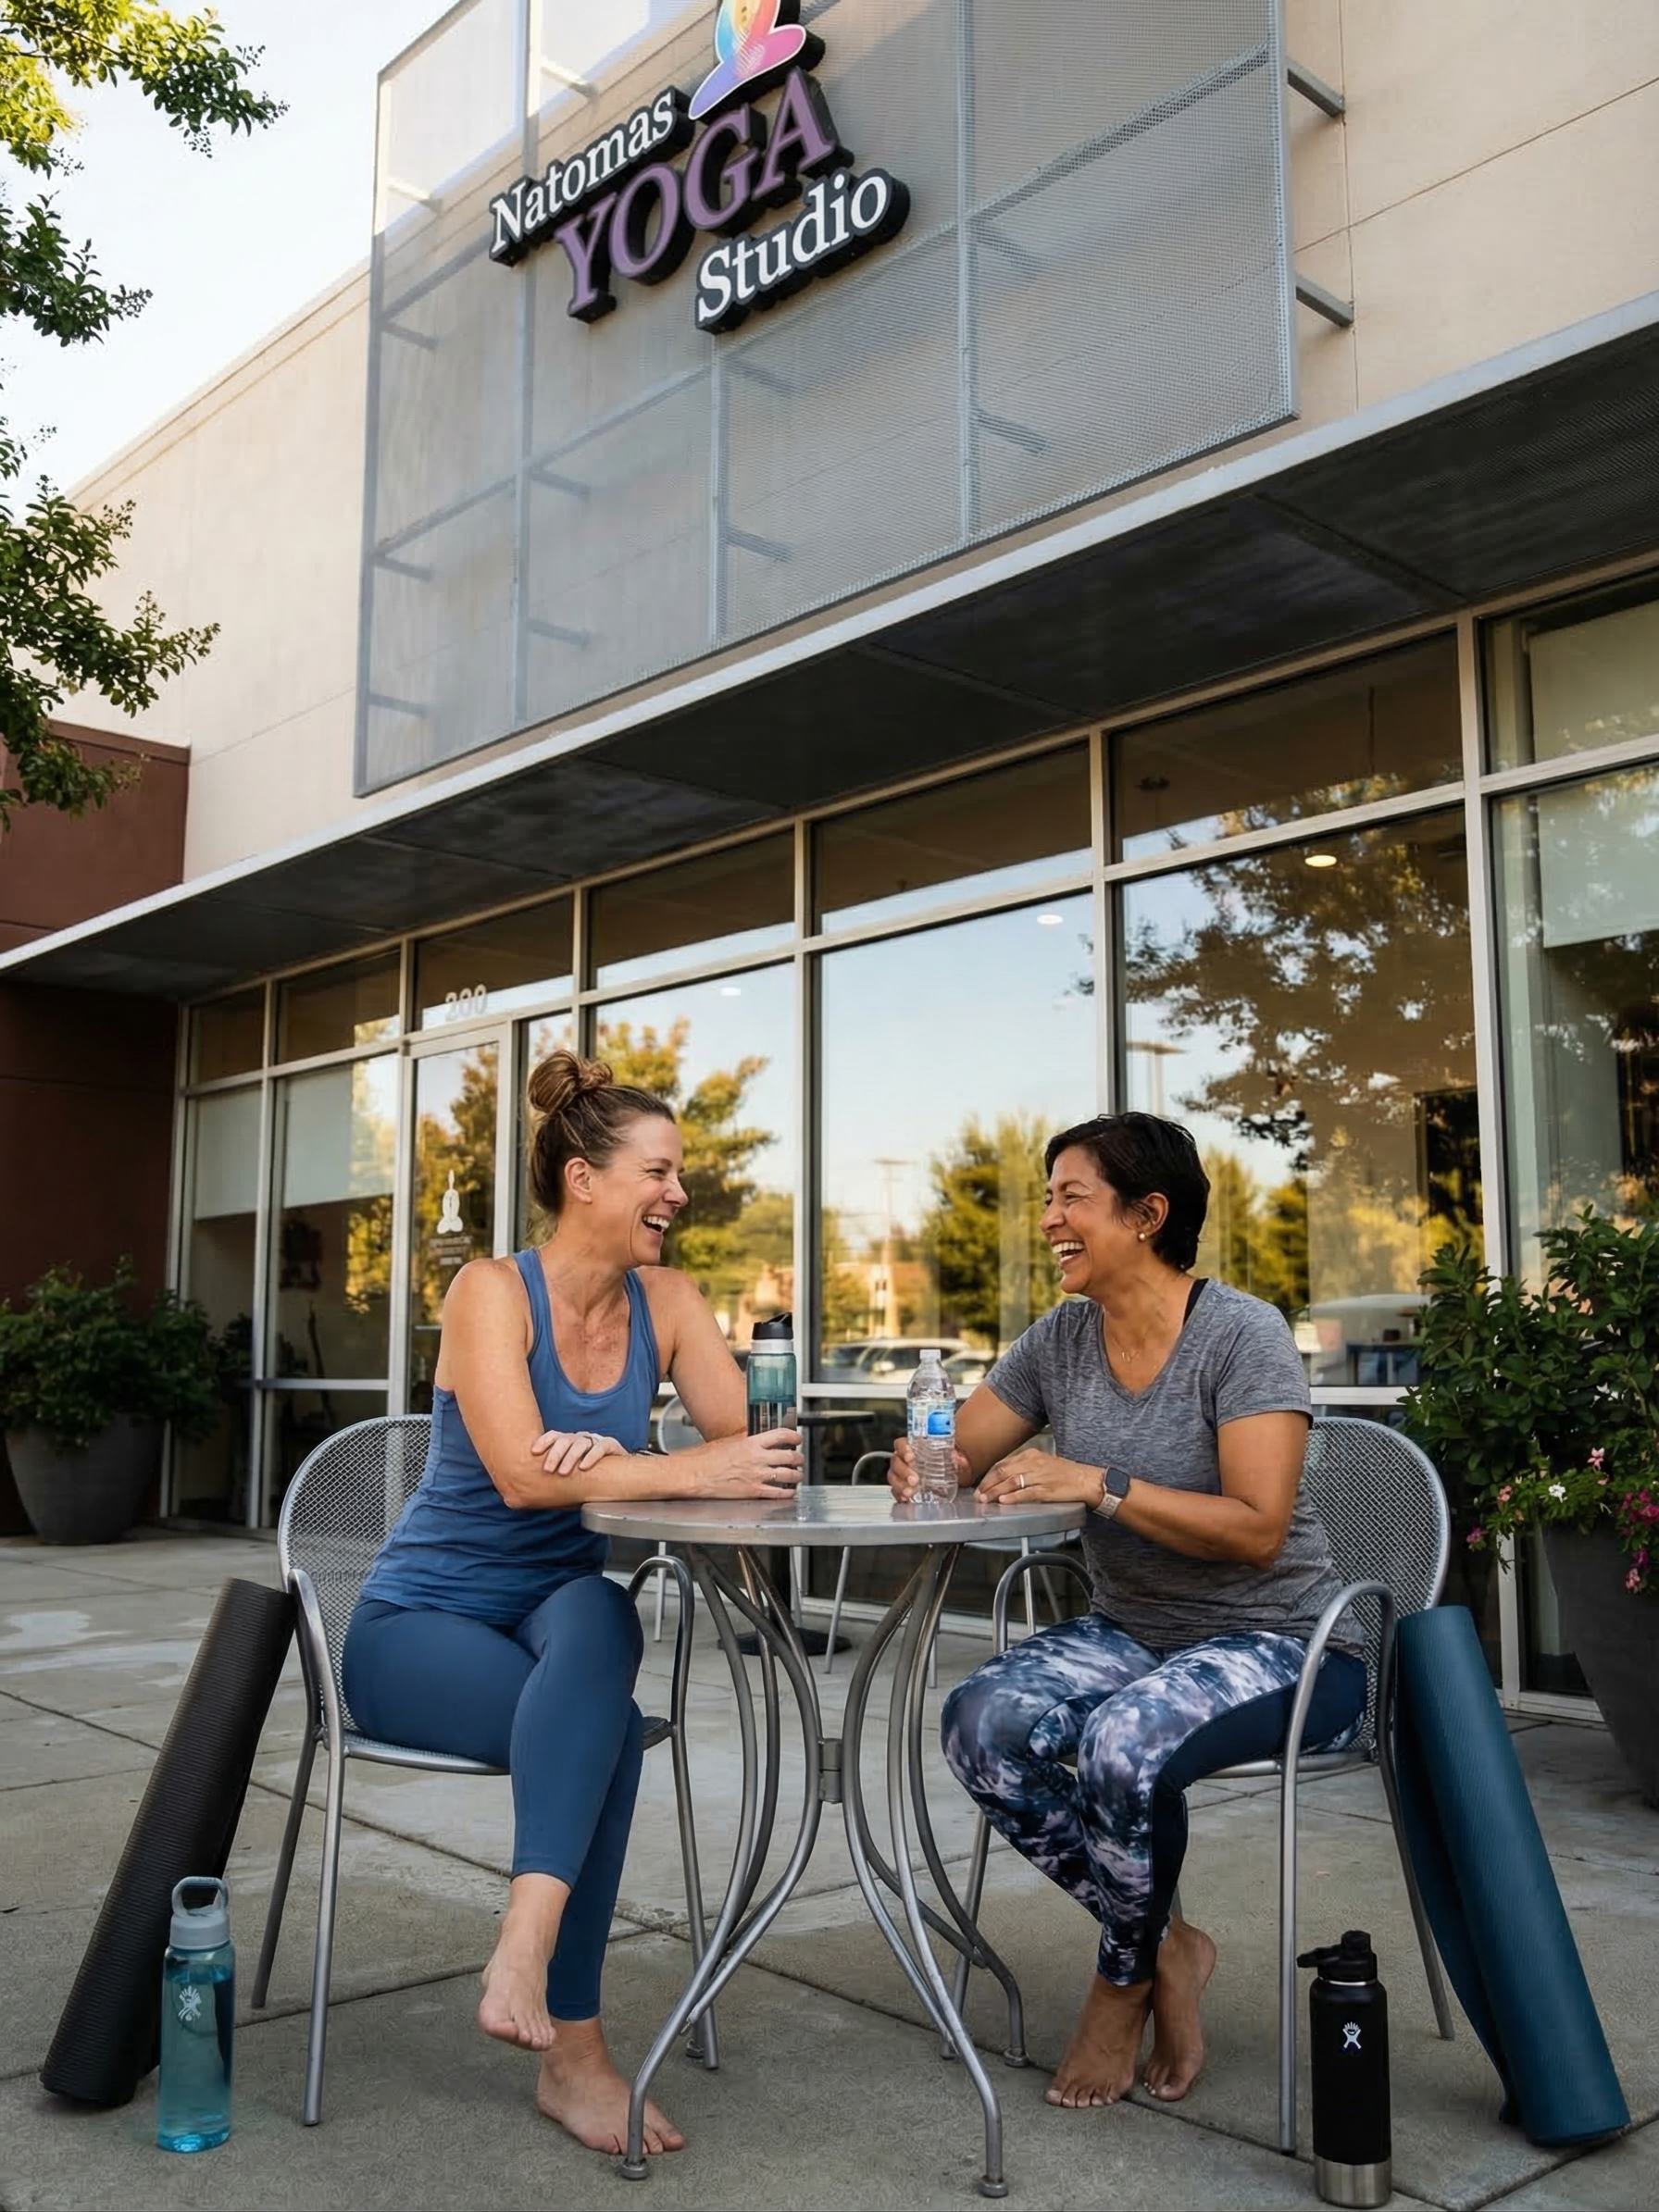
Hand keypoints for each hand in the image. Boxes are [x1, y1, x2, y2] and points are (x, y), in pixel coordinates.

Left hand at [533, 1428, 626, 1476]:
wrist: (620, 1474)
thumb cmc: (590, 1475)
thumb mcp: (571, 1472)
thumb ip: (556, 1474)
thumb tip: (533, 1488)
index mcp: (570, 1442)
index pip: (554, 1436)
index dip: (544, 1441)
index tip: (533, 1452)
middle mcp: (581, 1438)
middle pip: (565, 1440)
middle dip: (555, 1454)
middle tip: (548, 1470)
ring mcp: (596, 1440)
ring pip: (581, 1443)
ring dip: (570, 1457)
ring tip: (563, 1472)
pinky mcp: (611, 1445)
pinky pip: (600, 1447)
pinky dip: (592, 1456)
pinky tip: (584, 1467)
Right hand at [688, 1427, 804, 1498]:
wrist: (695, 1475)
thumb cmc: (705, 1458)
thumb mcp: (728, 1441)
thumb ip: (745, 1440)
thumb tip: (755, 1438)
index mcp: (751, 1443)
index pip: (781, 1436)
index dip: (793, 1436)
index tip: (797, 1438)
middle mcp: (758, 1459)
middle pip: (790, 1456)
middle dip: (798, 1458)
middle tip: (799, 1459)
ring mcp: (757, 1476)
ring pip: (788, 1475)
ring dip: (797, 1475)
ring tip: (798, 1475)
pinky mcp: (754, 1492)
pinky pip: (778, 1493)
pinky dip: (788, 1492)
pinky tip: (789, 1492)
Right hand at [888, 1436, 970, 1501]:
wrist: (955, 1478)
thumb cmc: (952, 1463)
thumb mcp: (958, 1458)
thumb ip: (958, 1458)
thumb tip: (958, 1458)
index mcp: (915, 1447)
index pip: (901, 1443)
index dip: (903, 1449)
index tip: (911, 1457)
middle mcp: (906, 1460)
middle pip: (896, 1461)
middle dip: (903, 1471)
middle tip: (914, 1479)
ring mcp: (903, 1475)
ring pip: (893, 1477)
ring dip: (900, 1484)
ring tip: (910, 1491)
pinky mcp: (904, 1488)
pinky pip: (896, 1491)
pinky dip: (899, 1494)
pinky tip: (906, 1498)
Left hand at [979, 1447, 1101, 1508]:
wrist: (1086, 1479)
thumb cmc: (1066, 1473)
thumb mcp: (1042, 1463)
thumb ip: (1024, 1468)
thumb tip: (1005, 1477)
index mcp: (1031, 1455)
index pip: (1003, 1463)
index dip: (989, 1475)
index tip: (981, 1485)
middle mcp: (1033, 1463)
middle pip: (1003, 1472)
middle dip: (988, 1484)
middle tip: (979, 1494)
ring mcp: (1040, 1476)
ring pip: (1011, 1482)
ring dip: (995, 1492)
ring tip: (986, 1500)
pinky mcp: (1047, 1489)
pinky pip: (1026, 1492)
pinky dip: (1013, 1497)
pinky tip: (1004, 1501)